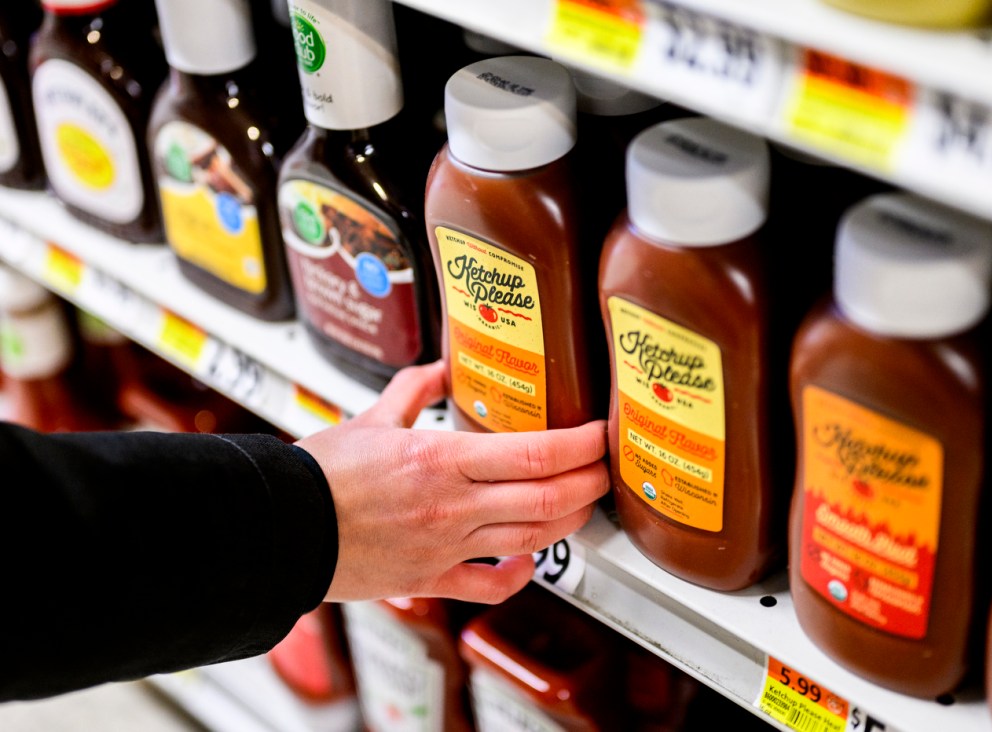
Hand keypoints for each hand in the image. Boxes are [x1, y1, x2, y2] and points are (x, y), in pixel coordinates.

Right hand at [295, 360, 609, 604]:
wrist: (283, 530)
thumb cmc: (320, 476)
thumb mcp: (371, 418)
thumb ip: (412, 389)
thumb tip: (440, 366)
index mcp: (442, 460)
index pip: (535, 453)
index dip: (580, 445)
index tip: (600, 434)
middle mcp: (453, 506)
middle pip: (548, 498)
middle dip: (589, 484)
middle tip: (605, 470)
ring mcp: (446, 546)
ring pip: (532, 539)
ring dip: (568, 522)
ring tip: (583, 504)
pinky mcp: (431, 578)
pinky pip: (488, 586)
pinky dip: (518, 576)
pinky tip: (530, 562)